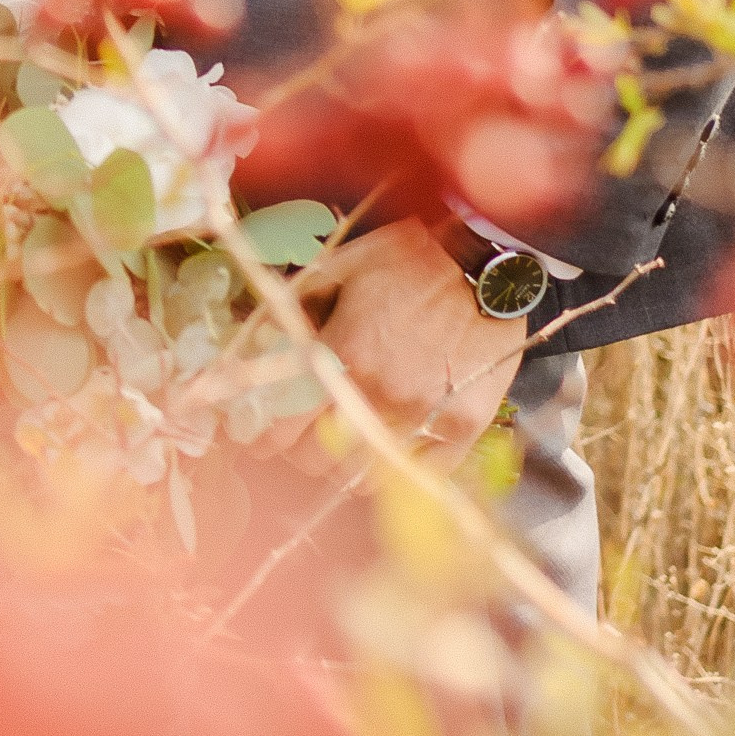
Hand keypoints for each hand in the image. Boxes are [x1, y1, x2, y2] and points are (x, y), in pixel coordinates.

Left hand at [269, 217, 526, 469]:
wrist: (481, 260)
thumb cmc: (403, 259)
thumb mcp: (335, 270)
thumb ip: (291, 313)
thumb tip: (253, 349)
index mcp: (340, 355)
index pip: (282, 427)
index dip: (262, 438)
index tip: (258, 438)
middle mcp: (378, 394)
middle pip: (316, 459)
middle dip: (300, 449)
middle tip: (303, 435)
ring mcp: (424, 415)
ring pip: (363, 476)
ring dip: (344, 466)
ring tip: (342, 446)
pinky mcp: (465, 426)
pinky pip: (423, 473)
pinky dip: (401, 469)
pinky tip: (389, 454)